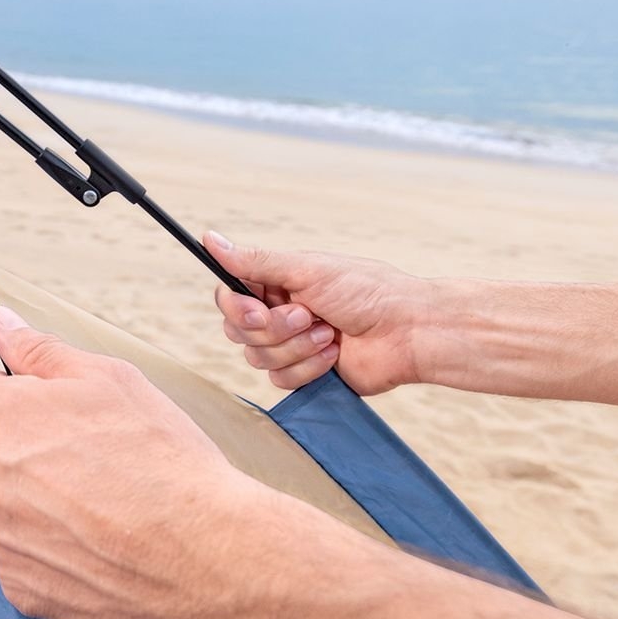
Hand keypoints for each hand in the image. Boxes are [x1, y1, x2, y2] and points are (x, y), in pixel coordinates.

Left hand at [0, 307, 247, 618]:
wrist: (206, 557)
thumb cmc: (164, 462)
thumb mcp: (110, 379)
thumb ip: (41, 350)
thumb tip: (1, 324)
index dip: (26, 398)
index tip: (61, 414)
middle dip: (33, 453)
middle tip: (98, 463)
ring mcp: (0, 541)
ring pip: (12, 509)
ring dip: (44, 507)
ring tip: (107, 510)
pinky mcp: (22, 590)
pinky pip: (28, 560)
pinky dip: (56, 554)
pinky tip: (102, 546)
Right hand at [204, 232, 432, 394]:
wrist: (407, 332)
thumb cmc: (367, 291)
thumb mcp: (307, 269)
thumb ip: (255, 261)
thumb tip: (209, 239)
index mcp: (277, 282)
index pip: (229, 295)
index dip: (237, 308)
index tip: (258, 311)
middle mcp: (279, 312)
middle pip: (238, 331)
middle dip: (274, 329)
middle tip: (308, 315)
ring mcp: (291, 344)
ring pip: (257, 358)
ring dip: (296, 347)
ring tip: (329, 333)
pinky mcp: (304, 373)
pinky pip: (280, 380)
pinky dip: (308, 368)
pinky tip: (334, 355)